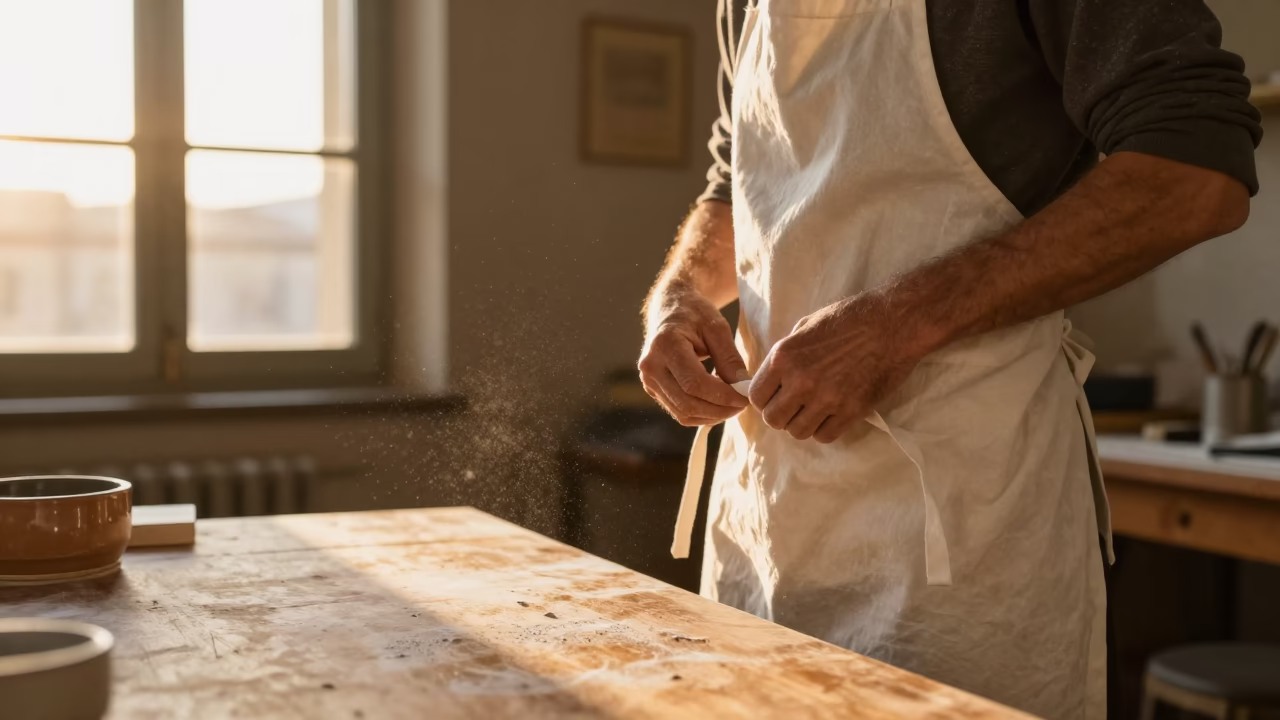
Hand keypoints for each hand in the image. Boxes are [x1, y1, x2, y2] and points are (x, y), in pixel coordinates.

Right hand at [639, 287, 749, 425]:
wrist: (670, 307)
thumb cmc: (695, 313)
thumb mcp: (717, 326)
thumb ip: (729, 357)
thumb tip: (742, 387)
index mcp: (665, 345)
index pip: (694, 383)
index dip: (722, 396)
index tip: (745, 397)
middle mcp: (651, 366)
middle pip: (687, 403)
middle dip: (719, 410)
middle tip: (743, 405)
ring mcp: (649, 380)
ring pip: (683, 413)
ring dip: (712, 416)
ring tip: (733, 405)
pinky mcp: (653, 389)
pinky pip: (679, 412)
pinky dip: (701, 414)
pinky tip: (718, 405)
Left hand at [748, 292, 926, 442]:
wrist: (893, 323)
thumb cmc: (849, 318)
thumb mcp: (806, 326)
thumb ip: (786, 355)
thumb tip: (772, 377)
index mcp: (784, 357)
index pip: (756, 396)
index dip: (764, 399)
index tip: (775, 397)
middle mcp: (801, 381)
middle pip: (773, 419)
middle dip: (781, 415)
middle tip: (794, 407)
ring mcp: (827, 398)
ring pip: (798, 432)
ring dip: (803, 424)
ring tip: (814, 410)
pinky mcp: (852, 411)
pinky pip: (825, 436)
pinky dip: (825, 429)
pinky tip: (831, 415)